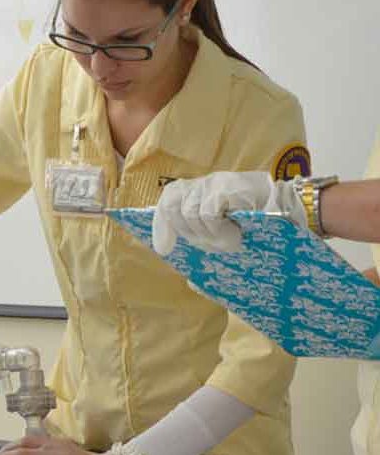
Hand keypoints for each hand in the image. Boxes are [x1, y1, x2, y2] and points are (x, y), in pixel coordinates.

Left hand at [152, 171, 304, 255]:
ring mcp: (214, 182)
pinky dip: (218, 229)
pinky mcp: (227, 186)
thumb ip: (204, 240)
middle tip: (212, 244)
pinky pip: (207, 213)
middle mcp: (203, 184)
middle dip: (188, 233)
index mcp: (199, 193)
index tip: (163, 249)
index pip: (168, 200)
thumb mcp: (227, 233)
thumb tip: (183, 272)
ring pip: (189, 213)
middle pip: (173, 208)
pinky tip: (235, 234)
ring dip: (209, 234)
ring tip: (230, 239)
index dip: (161, 224)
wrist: (293, 210)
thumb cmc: (261, 226)